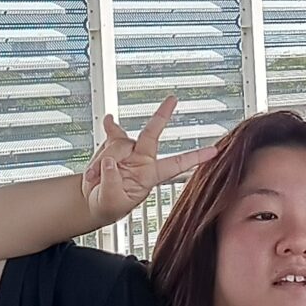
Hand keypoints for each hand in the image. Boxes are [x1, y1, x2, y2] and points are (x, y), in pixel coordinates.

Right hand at [81, 94, 213, 227]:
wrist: (91, 202)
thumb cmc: (107, 206)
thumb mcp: (111, 202)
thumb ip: (111, 182)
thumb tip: (109, 162)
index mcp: (149, 176)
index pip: (177, 165)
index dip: (196, 158)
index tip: (214, 150)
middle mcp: (141, 160)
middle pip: (152, 135)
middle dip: (162, 116)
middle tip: (172, 99)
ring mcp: (127, 151)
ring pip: (119, 143)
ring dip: (102, 160)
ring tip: (94, 177)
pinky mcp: (112, 145)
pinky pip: (111, 132)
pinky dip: (108, 128)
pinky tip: (108, 121)